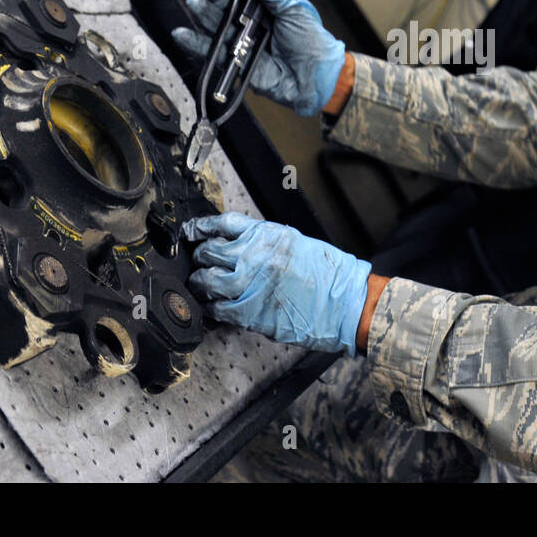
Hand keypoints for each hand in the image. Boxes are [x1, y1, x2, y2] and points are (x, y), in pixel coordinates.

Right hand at [172, 0, 346, 116]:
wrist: (317, 77)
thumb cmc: (311, 43)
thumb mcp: (293, 9)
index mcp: (264, 4)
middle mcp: (249, 20)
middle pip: (224, 3)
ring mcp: (241, 40)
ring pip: (216, 24)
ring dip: (203, 13)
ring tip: (196, 3)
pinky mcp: (236, 62)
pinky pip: (212, 52)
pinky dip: (195, 44)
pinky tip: (183, 34)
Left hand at [182, 212, 370, 357]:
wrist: (345, 302)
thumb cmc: (328, 274)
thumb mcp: (295, 243)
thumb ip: (264, 243)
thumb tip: (237, 247)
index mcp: (266, 235)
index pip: (222, 224)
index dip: (201, 228)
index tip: (192, 232)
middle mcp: (254, 256)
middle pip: (209, 252)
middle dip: (200, 258)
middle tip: (199, 263)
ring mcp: (250, 285)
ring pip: (207, 281)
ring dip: (200, 284)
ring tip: (201, 286)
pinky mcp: (250, 312)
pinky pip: (218, 309)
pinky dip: (211, 308)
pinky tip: (213, 307)